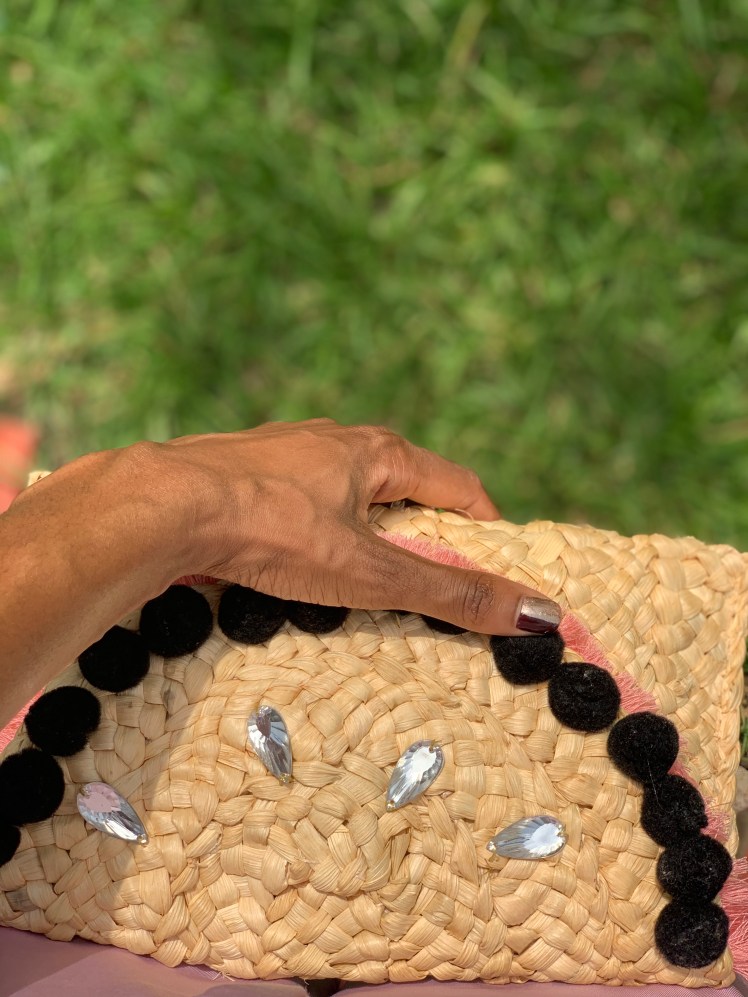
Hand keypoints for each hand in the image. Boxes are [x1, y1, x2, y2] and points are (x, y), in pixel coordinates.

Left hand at [155, 419, 560, 634]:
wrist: (162, 504)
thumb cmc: (272, 531)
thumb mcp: (370, 573)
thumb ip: (450, 593)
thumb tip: (537, 614)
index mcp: (379, 453)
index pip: (457, 485)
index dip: (484, 524)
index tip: (496, 561)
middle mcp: (336, 439)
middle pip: (403, 482)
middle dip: (424, 526)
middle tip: (431, 576)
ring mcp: (286, 448)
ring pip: (346, 486)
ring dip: (366, 524)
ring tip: (367, 570)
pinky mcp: (244, 466)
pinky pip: (299, 494)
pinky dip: (315, 525)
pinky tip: (297, 551)